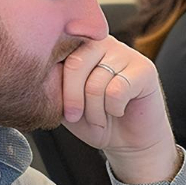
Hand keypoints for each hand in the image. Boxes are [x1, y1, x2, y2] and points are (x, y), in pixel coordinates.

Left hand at [61, 36, 178, 183]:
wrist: (127, 141)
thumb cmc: (94, 121)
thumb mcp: (63, 104)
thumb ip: (52, 85)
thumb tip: (41, 74)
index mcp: (79, 46)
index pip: (58, 54)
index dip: (57, 86)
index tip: (63, 109)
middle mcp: (102, 43)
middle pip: (75, 64)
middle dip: (72, 98)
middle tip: (76, 116)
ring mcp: (125, 53)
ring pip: (96, 82)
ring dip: (95, 110)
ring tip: (101, 116)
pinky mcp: (144, 69)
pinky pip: (117, 91)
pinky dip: (114, 109)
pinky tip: (119, 110)